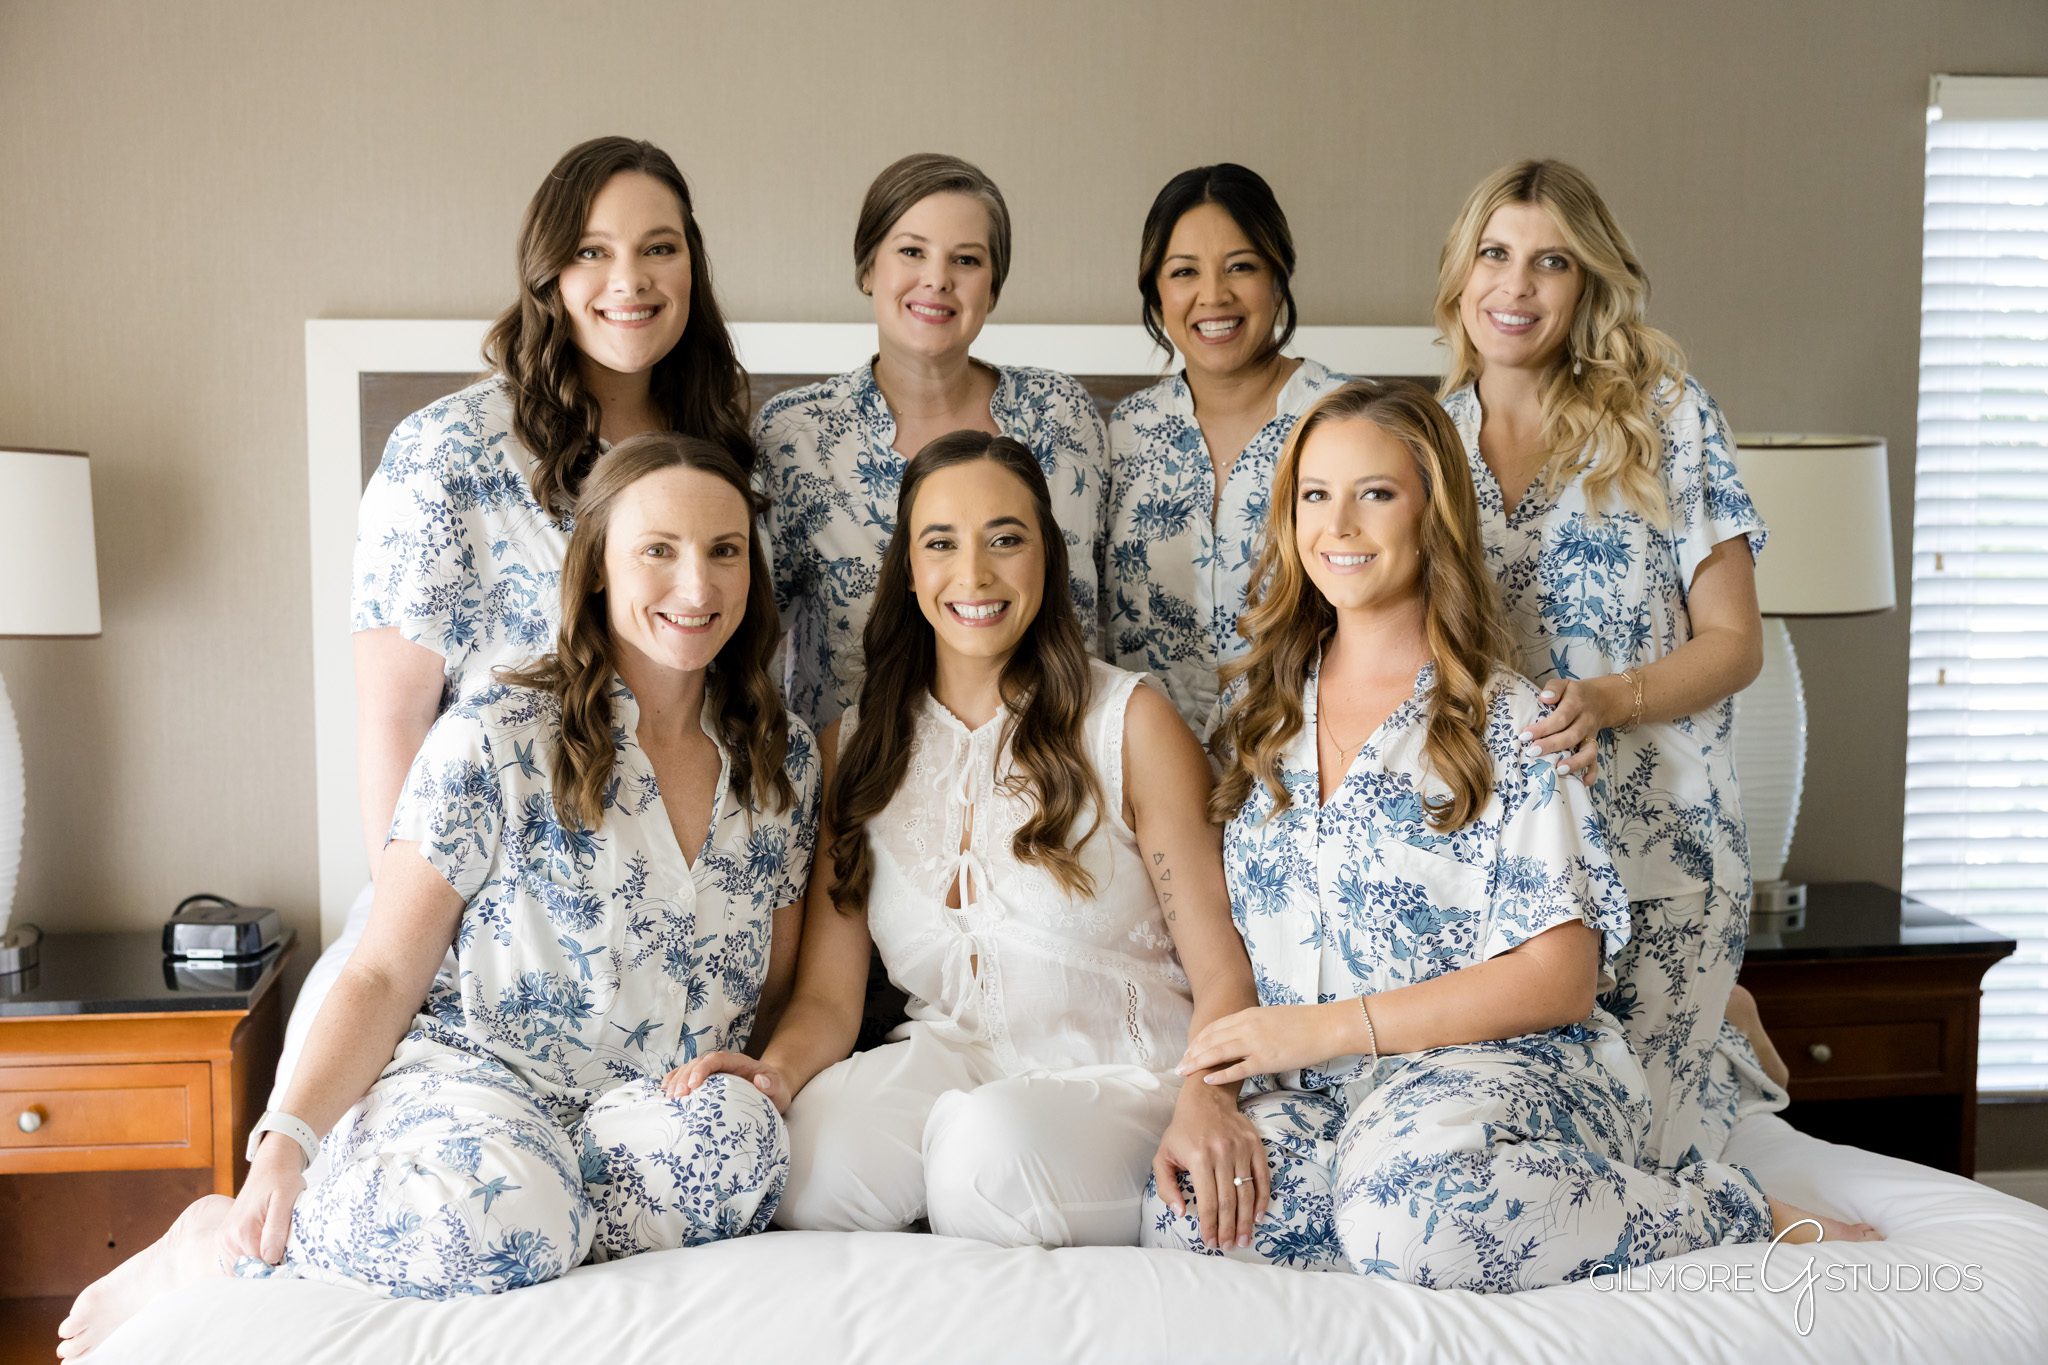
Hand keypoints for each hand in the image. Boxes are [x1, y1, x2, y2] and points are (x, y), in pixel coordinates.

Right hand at [219, 1134, 306, 1266]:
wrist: (271, 1166)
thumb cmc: (282, 1181)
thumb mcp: (286, 1202)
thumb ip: (276, 1230)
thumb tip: (269, 1258)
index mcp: (241, 1232)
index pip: (259, 1268)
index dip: (278, 1269)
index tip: (293, 1264)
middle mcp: (226, 1239)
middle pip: (249, 1271)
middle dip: (268, 1269)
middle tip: (288, 1257)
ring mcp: (223, 1240)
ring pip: (243, 1268)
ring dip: (260, 1265)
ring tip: (278, 1250)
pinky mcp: (225, 1239)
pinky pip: (238, 1261)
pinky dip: (252, 1261)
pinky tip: (267, 1251)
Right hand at [663, 1050, 792, 1113]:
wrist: (772, 1089)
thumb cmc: (775, 1089)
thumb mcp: (779, 1089)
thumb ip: (772, 1085)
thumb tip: (761, 1080)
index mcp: (737, 1062)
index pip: (716, 1059)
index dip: (702, 1069)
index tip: (694, 1085)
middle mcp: (721, 1064)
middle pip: (698, 1064)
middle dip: (685, 1077)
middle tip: (677, 1096)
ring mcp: (712, 1071)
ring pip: (688, 1069)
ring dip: (677, 1081)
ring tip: (669, 1097)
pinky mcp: (705, 1081)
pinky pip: (686, 1077)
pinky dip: (674, 1081)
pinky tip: (664, 1092)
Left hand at [1152, 1085, 1268, 1250]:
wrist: (1206, 1099)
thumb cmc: (1182, 1132)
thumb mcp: (1163, 1156)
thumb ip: (1166, 1186)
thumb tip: (1180, 1212)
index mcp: (1199, 1158)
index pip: (1208, 1201)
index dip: (1210, 1225)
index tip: (1210, 1242)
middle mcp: (1222, 1154)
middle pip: (1229, 1201)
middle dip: (1229, 1229)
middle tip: (1229, 1246)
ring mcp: (1241, 1149)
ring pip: (1246, 1193)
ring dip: (1246, 1220)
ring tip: (1244, 1239)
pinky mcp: (1255, 1145)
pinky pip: (1262, 1177)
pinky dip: (1261, 1199)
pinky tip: (1257, 1216)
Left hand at [1177, 1003, 1345, 1085]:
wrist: (1325, 1026)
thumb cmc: (1303, 1022)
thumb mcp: (1272, 1017)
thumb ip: (1254, 1024)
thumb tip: (1242, 1034)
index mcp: (1249, 1015)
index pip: (1215, 1027)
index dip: (1199, 1039)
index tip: (1188, 1049)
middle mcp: (1247, 1027)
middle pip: (1211, 1039)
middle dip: (1192, 1052)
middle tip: (1179, 1065)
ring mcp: (1256, 1043)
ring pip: (1218, 1052)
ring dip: (1198, 1062)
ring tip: (1184, 1072)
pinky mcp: (1266, 1060)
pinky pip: (1238, 1069)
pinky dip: (1220, 1075)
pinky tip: (1207, 1080)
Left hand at [1526, 676, 1627, 783]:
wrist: (1605, 699)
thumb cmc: (1575, 693)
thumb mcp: (1564, 684)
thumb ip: (1554, 688)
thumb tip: (1544, 698)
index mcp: (1576, 704)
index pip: (1561, 717)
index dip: (1544, 727)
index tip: (1524, 735)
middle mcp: (1586, 721)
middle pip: (1571, 735)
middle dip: (1552, 745)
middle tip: (1532, 752)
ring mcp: (1592, 735)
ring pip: (1588, 751)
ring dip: (1575, 762)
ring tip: (1559, 770)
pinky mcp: (1595, 745)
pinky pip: (1596, 760)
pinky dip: (1592, 772)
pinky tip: (1583, 783)